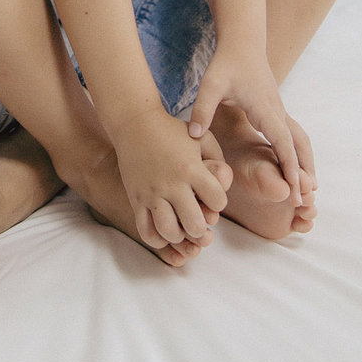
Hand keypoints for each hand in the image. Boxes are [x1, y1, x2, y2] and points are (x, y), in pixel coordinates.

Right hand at [113, 100, 230, 249]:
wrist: (135, 123)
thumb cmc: (172, 130)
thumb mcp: (201, 137)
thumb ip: (219, 159)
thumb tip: (226, 183)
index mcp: (191, 169)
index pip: (217, 201)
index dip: (218, 202)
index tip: (212, 197)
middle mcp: (171, 184)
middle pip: (194, 224)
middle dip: (201, 228)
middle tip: (198, 221)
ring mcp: (151, 193)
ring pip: (169, 232)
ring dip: (179, 236)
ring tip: (181, 227)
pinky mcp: (135, 198)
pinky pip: (145, 230)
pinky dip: (157, 239)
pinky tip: (163, 232)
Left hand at [187, 47, 312, 203]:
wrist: (243, 42)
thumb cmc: (227, 63)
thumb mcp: (210, 84)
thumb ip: (203, 109)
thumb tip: (194, 135)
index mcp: (264, 107)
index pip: (281, 140)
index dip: (289, 165)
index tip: (295, 187)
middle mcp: (277, 110)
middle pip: (298, 144)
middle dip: (303, 170)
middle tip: (306, 198)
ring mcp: (279, 110)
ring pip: (299, 140)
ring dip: (305, 162)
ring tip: (308, 188)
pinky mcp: (276, 109)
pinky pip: (292, 135)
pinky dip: (298, 152)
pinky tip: (295, 168)